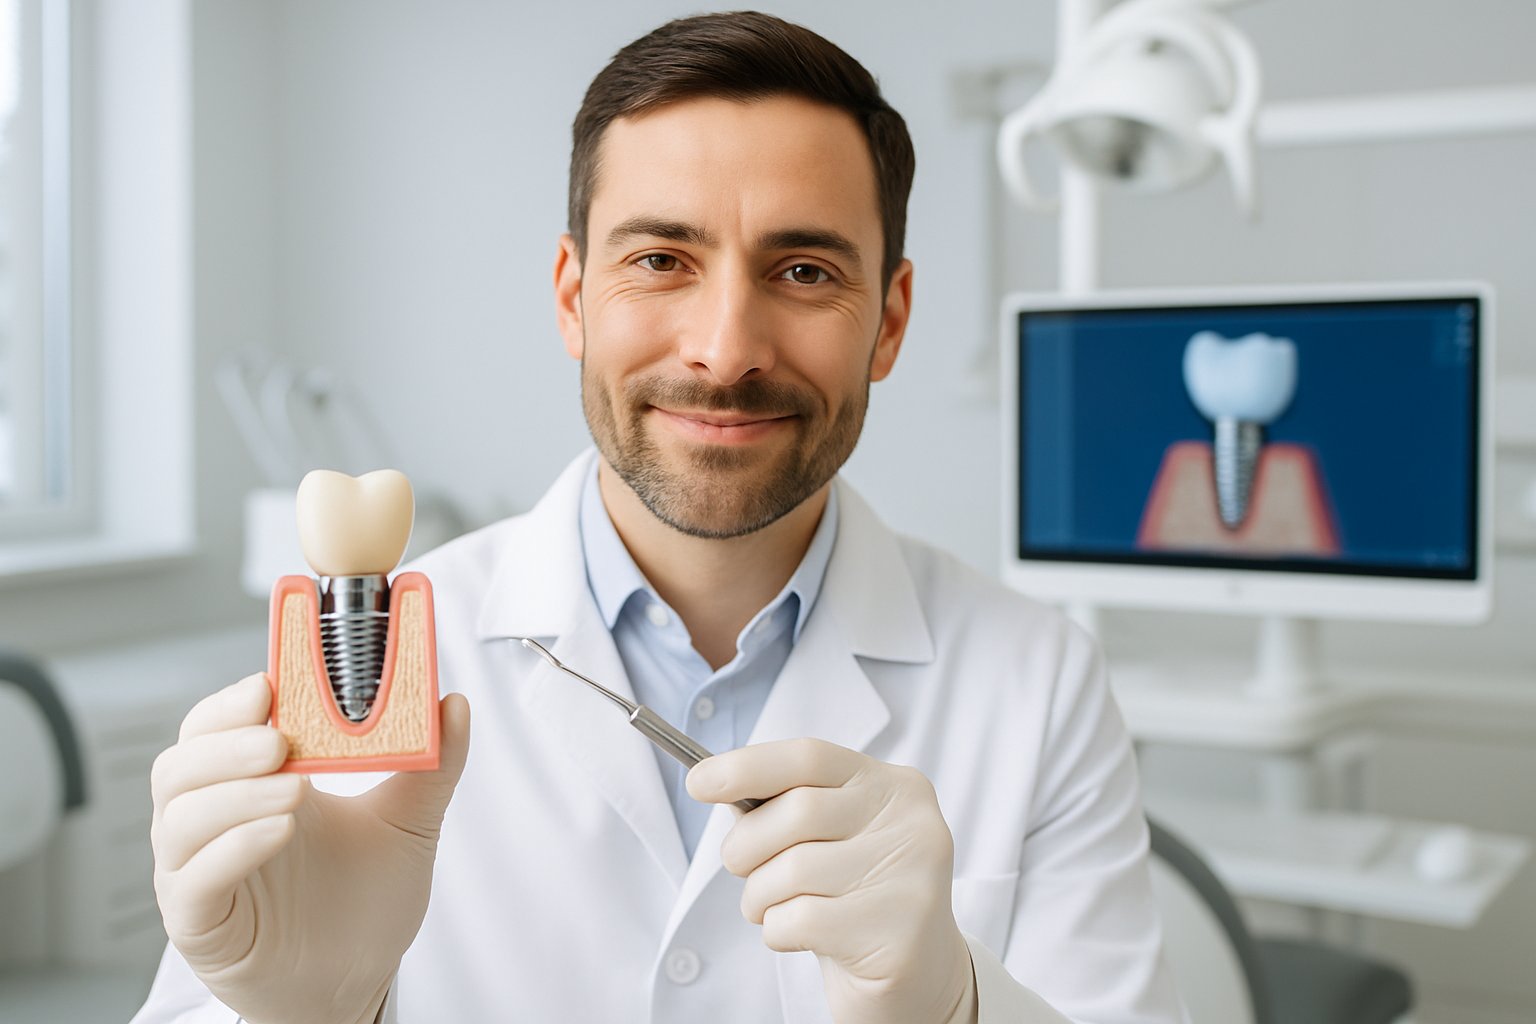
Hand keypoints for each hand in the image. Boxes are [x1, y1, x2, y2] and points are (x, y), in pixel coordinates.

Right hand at [150, 674, 470, 1023]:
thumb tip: (453, 705)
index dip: (233, 702)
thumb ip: (432, 765)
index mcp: (256, 783)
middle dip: (225, 742)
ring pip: (180, 816)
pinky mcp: (198, 922)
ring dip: (233, 791)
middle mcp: (215, 822)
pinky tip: (278, 830)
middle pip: (182, 763)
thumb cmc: (368, 900)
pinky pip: (193, 879)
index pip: (217, 726)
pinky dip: (233, 847)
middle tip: (278, 737)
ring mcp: (198, 871)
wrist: (358, 980)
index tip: (269, 683)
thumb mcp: (410, 824)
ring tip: (294, 785)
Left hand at [687, 739, 976, 1023]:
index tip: (699, 781)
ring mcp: (911, 879)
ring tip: (772, 907)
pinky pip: (799, 919)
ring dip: (759, 895)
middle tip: (741, 867)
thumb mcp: (830, 838)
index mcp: (895, 786)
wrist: (916, 978)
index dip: (748, 766)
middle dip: (747, 843)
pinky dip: (777, 929)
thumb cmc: (855, 898)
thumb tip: (717, 782)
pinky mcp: (898, 936)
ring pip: (793, 869)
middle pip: (797, 811)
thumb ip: (789, 805)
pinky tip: (797, 936)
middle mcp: (913, 824)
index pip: (811, 758)